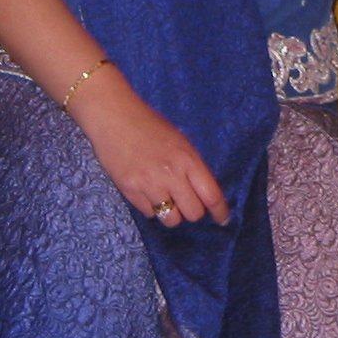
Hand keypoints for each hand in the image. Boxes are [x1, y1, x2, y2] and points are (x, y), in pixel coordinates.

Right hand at [66, 67, 230, 228]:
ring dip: (172, 214)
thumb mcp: (180, 142)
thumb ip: (191, 167)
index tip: (223, 219)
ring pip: (171, 219)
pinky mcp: (130, 191)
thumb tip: (203, 193)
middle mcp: (171, 175)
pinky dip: (152, 208)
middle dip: (192, 211)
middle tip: (186, 202)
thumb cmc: (150, 125)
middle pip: (193, 213)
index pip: (211, 194)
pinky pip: (149, 214)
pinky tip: (147, 192)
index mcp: (188, 159)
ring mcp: (149, 185)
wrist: (115, 118)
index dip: (220, 211)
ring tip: (166, 199)